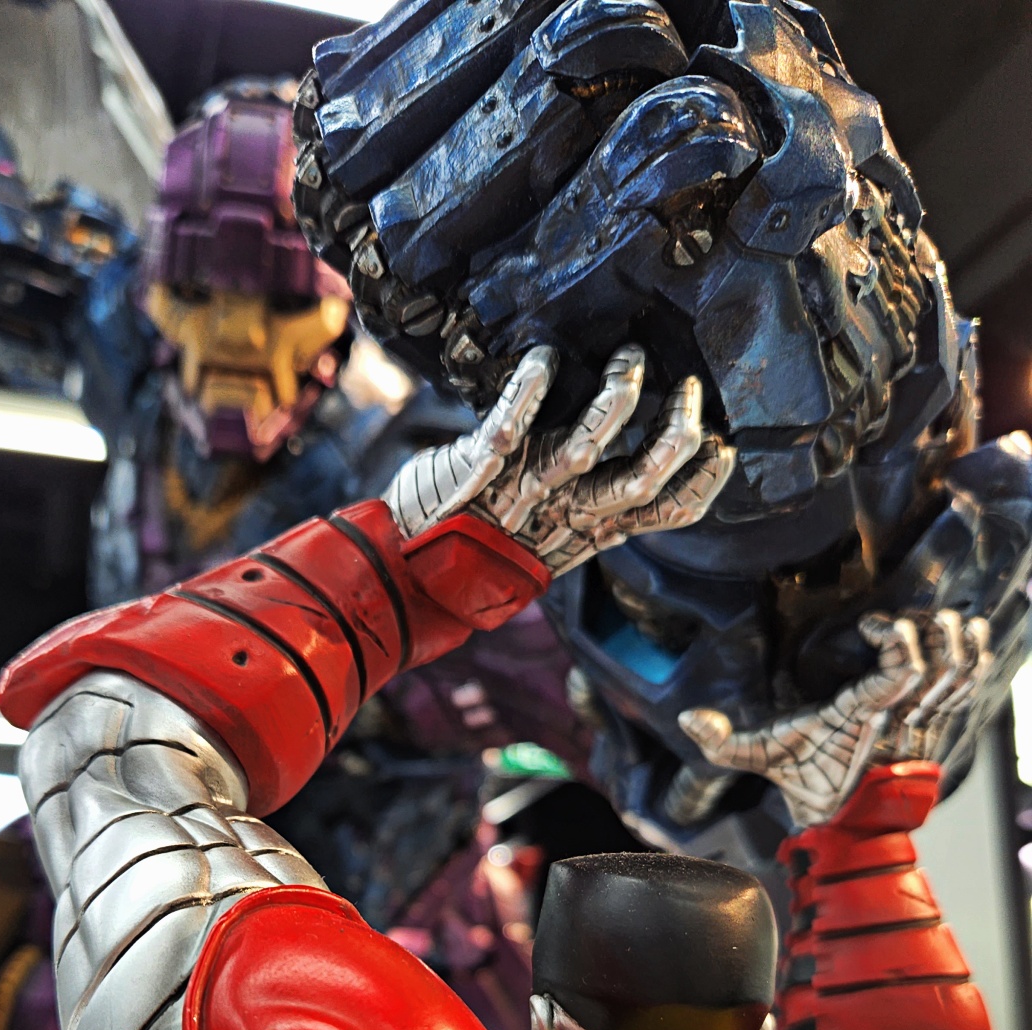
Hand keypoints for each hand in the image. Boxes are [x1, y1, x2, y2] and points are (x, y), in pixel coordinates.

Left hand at [383, 343, 735, 574]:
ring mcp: (523, 488)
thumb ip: (589, 508)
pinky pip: (510, 421)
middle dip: (675, 428)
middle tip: (686, 388)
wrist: (405, 573)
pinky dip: (530, 385)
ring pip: (588, 444)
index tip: (722, 441)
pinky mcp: (479, 466)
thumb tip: (634, 468)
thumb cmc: (480, 545)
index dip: (703, 478)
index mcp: (590, 531)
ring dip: (616, 395)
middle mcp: (565, 511)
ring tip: (628, 357)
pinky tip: (545, 357)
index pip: (666, 512)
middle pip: (643, 476)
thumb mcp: (548, 538)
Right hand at [678, 610, 992, 826]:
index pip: (902, 675)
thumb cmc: (807, 786)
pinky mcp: (935, 726)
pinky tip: (968, 633)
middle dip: (932, 634)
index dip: (898, 640)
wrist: (844, 828)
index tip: (873, 625)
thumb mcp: (761, 759)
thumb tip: (687, 719)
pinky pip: (966, 688)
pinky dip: (973, 658)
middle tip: (908, 617)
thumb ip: (722, 742)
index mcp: (862, 719)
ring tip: (943, 617)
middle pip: (938, 666)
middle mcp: (900, 721)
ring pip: (958, 675)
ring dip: (958, 642)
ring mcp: (922, 724)